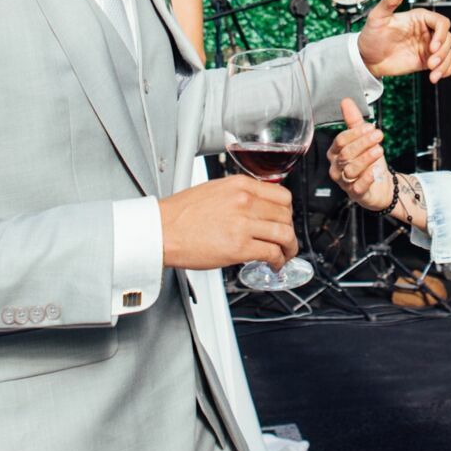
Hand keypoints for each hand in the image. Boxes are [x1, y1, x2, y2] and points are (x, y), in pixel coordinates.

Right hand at [157, 174, 296, 270]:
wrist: (162, 230)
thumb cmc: (181, 214)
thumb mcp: (214, 190)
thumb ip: (239, 195)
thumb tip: (256, 205)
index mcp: (240, 186)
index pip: (282, 195)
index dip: (287, 212)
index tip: (285, 221)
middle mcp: (245, 201)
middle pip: (286, 215)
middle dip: (289, 231)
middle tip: (285, 241)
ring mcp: (243, 224)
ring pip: (284, 234)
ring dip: (289, 248)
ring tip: (284, 256)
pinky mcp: (239, 247)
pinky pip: (271, 253)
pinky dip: (278, 261)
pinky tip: (273, 264)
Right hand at [328, 98, 393, 210]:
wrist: (381, 185)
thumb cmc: (369, 161)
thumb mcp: (363, 139)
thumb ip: (354, 122)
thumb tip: (346, 101)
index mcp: (335, 153)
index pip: (340, 141)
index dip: (355, 133)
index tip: (370, 127)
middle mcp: (337, 167)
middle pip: (346, 154)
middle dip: (363, 143)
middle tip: (378, 135)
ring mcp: (345, 182)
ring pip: (351, 169)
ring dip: (366, 158)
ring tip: (379, 149)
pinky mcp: (355, 193)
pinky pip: (358, 186)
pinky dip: (367, 178)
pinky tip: (375, 170)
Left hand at [357, 0, 450, 82]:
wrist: (367, 58)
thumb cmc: (371, 35)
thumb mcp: (378, 16)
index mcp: (419, 18)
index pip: (441, 22)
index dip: (441, 34)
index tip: (432, 46)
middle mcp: (426, 31)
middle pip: (448, 38)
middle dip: (443, 52)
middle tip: (430, 62)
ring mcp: (428, 46)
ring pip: (449, 52)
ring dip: (445, 64)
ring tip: (433, 73)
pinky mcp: (426, 60)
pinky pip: (445, 64)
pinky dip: (445, 71)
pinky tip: (435, 77)